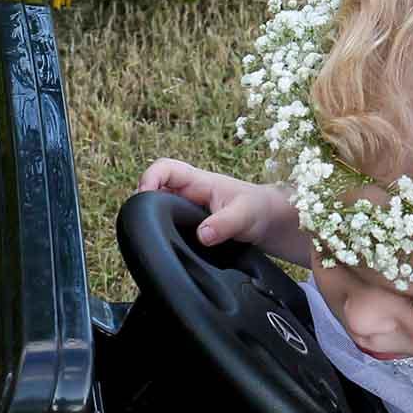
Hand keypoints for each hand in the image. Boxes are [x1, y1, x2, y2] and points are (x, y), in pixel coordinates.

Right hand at [138, 159, 307, 264]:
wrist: (269, 222)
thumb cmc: (259, 210)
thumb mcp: (245, 216)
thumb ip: (225, 224)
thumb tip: (203, 235)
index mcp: (198, 181)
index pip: (165, 168)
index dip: (150, 178)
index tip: (145, 198)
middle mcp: (188, 192)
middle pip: (154, 188)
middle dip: (144, 203)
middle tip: (143, 224)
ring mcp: (188, 208)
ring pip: (159, 207)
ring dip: (152, 219)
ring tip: (150, 236)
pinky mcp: (190, 224)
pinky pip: (169, 223)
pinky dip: (163, 231)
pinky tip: (164, 245)